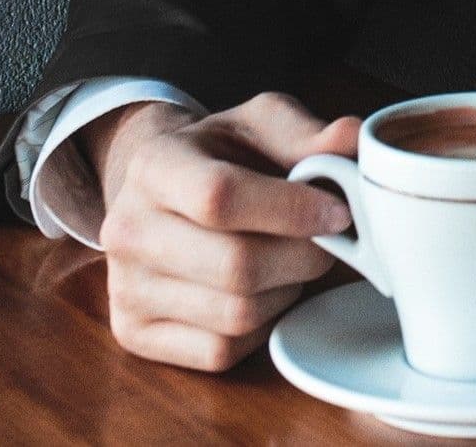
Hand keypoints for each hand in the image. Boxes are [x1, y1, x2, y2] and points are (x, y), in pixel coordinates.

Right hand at [86, 92, 359, 371]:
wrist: (163, 192)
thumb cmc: (221, 157)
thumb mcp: (259, 126)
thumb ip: (306, 133)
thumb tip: (351, 139)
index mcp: (153, 165)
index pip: (221, 196)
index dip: (292, 210)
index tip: (338, 212)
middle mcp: (126, 229)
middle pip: (237, 265)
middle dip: (302, 256)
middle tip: (326, 242)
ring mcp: (124, 287)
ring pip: (237, 314)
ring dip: (285, 291)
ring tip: (288, 262)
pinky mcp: (134, 333)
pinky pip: (221, 350)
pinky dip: (259, 327)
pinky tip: (261, 293)